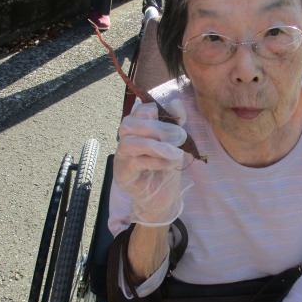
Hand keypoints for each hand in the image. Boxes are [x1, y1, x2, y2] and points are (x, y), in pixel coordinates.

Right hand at [113, 100, 191, 225]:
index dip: (156, 112)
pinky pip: (135, 162)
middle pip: (129, 123)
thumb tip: (176, 103)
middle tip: (180, 137)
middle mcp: (125, 140)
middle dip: (157, 128)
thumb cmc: (166, 168)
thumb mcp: (175, 143)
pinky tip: (169, 164)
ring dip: (156, 145)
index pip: (139, 110)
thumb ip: (175, 123)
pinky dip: (155, 161)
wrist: (163, 199)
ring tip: (176, 153)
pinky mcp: (122, 174)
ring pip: (129, 142)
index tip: (177, 121)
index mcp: (137, 129)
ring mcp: (121, 157)